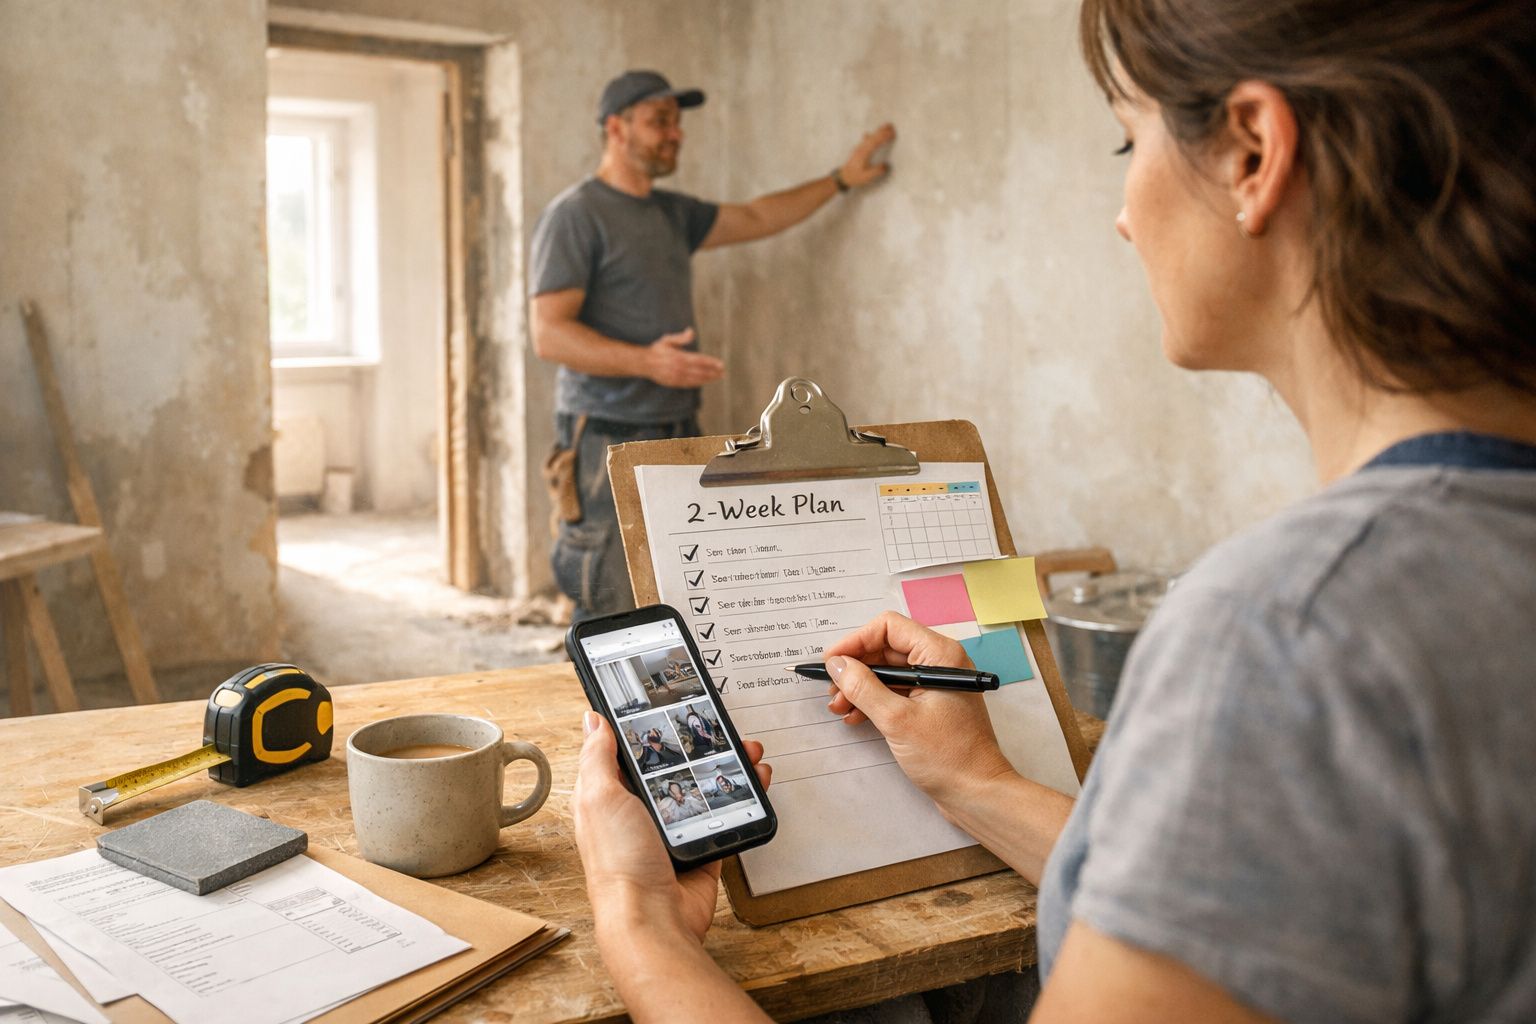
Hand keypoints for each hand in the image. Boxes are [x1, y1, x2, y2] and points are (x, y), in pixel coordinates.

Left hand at [573, 711, 770, 943]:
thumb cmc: (619, 866)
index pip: (627, 751)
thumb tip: (592, 720)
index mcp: (609, 796)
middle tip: (718, 726)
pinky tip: (755, 780)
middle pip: (673, 765)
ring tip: (746, 749)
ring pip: (702, 786)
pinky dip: (743, 796)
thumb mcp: (600, 798)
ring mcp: (672, 829)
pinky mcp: (701, 846)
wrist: (655, 919)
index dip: (647, 728)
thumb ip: (598, 758)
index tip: (667, 705)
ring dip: (727, 765)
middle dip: (697, 744)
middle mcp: (640, 812)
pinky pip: (725, 814)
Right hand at [643, 327, 724, 387]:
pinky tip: (704, 382)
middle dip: (713, 372)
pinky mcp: (673, 383)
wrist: (643, 363)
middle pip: (700, 371)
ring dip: (708, 379)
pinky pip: (688, 384)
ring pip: (696, 379)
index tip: (721, 364)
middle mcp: (679, 368)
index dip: (711, 363)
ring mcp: (676, 377)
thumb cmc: (657, 349)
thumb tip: (691, 331)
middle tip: (722, 372)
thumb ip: (681, 338)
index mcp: (679, 357)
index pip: (700, 360)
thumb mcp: (667, 340)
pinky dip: (698, 383)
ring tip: (717, 377)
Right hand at [823, 612, 1012, 807]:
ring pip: (888, 672)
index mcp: (939, 655)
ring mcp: (935, 684)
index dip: (856, 641)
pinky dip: (873, 700)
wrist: (977, 794)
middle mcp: (939, 663)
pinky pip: (896, 691)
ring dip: (860, 686)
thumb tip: (837, 665)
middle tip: (832, 690)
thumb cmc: (948, 757)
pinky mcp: (930, 705)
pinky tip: (855, 716)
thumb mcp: (897, 720)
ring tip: (839, 707)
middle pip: (886, 649)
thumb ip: (863, 687)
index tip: (832, 662)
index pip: (889, 628)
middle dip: (855, 667)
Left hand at [839, 123, 896, 188]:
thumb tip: (887, 165)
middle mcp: (861, 148)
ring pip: (869, 137)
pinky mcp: (857, 150)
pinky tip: (868, 134)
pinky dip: (870, 136)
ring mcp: (859, 148)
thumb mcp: (867, 177)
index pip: (876, 142)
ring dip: (877, 131)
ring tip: (884, 127)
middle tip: (891, 126)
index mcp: (865, 153)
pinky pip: (865, 140)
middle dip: (882, 131)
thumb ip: (877, 171)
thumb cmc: (855, 177)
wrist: (843, 177)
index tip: (892, 133)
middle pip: (873, 137)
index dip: (884, 137)